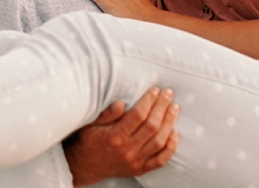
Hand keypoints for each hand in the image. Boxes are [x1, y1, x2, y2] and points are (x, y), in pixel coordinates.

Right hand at [65, 87, 179, 186]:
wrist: (84, 166)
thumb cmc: (88, 140)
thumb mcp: (90, 123)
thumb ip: (106, 114)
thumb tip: (121, 103)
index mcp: (115, 136)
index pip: (138, 115)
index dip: (149, 101)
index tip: (155, 89)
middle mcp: (127, 150)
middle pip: (152, 126)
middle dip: (162, 107)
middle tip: (168, 94)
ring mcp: (135, 162)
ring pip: (159, 142)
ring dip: (169, 123)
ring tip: (174, 108)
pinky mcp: (140, 169)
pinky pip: (160, 160)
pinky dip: (170, 147)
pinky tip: (174, 133)